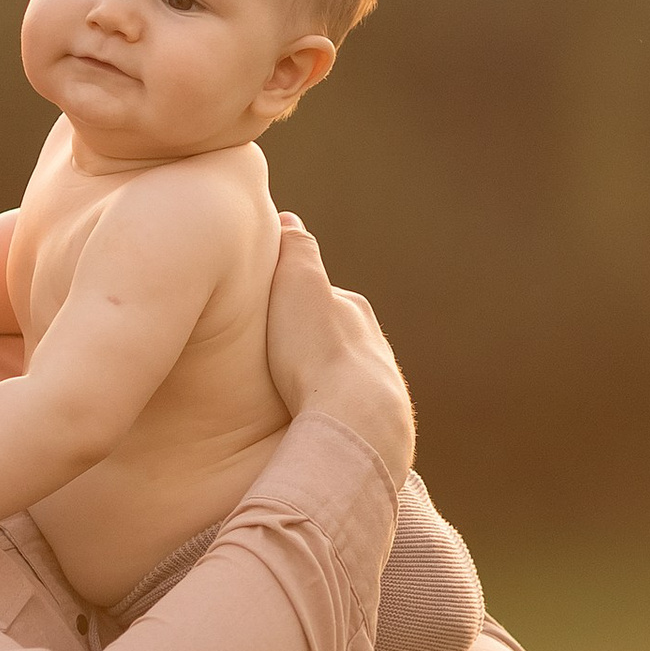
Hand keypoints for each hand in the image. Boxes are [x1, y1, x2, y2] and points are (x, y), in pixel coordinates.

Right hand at [263, 218, 413, 484]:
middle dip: (312, 342)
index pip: (320, 295)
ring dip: (322, 382)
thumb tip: (288, 218)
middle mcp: (375, 347)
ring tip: (292, 395)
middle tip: (278, 353)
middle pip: (336, 338)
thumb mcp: (299, 284)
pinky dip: (330, 415)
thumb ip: (296, 249)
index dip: (291, 299)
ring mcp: (379, 391)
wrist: (357, 424)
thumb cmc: (317, 353)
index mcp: (355, 311)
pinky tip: (313, 427)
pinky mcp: (375, 432)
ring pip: (345, 379)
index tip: (269, 306)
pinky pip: (346, 416)